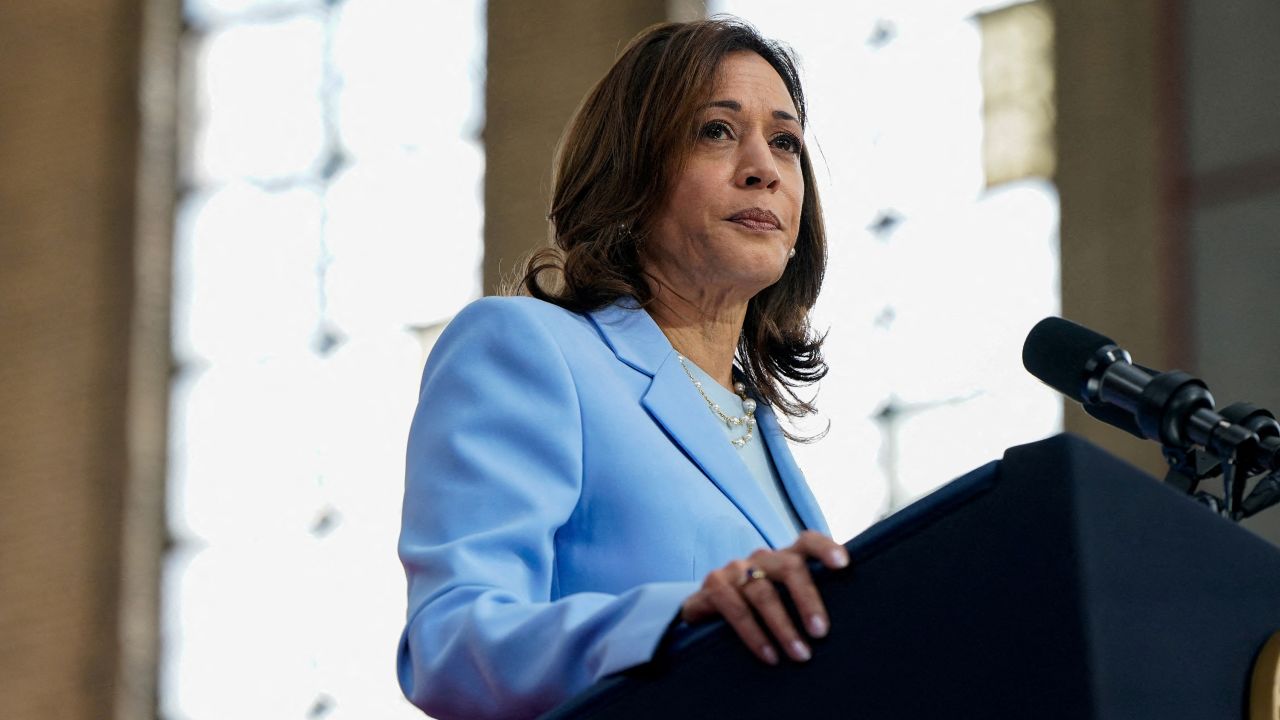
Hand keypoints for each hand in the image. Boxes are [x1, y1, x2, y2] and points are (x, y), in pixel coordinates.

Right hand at [680, 530, 849, 664]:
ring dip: (784, 628)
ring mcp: (735, 570)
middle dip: (808, 600)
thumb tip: (848, 628)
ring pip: (764, 593)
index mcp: (783, 559)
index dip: (825, 548)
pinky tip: (770, 655)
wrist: (706, 613)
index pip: (807, 542)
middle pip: (789, 567)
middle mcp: (761, 559)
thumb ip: (804, 602)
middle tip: (821, 633)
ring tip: (801, 655)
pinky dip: (755, 635)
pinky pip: (736, 610)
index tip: (843, 564)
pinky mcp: (714, 586)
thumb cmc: (756, 611)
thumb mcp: (782, 601)